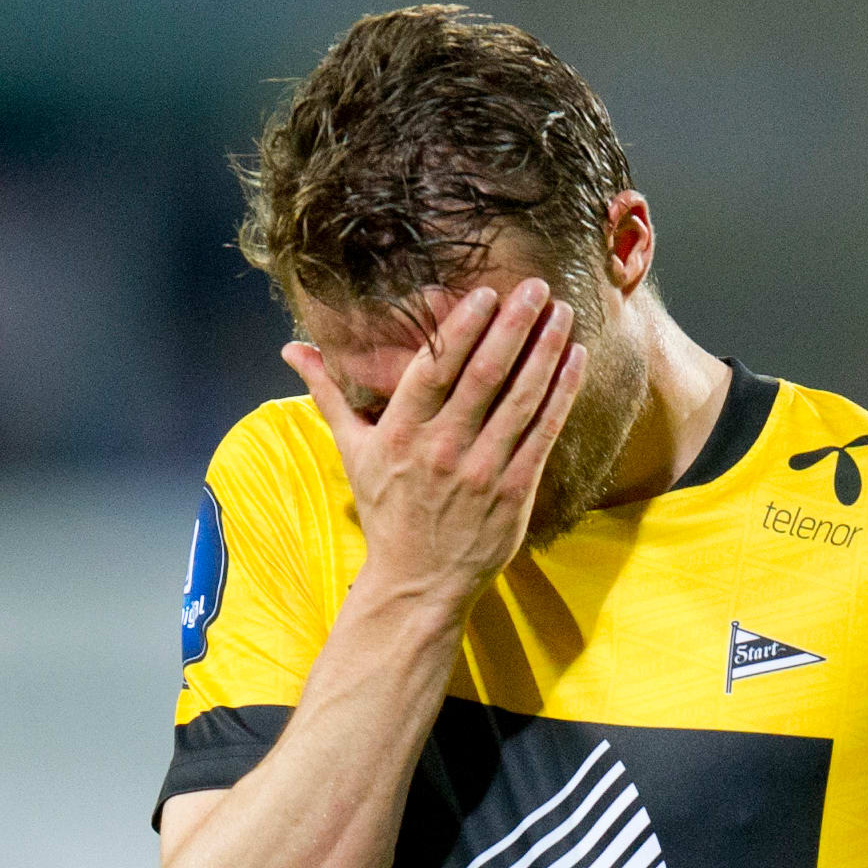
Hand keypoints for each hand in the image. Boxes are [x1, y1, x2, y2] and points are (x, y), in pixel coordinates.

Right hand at [283, 280, 586, 611]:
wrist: (419, 582)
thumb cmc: (387, 510)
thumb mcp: (353, 452)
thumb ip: (328, 394)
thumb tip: (292, 349)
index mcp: (401, 433)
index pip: (434, 369)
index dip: (462, 328)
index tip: (485, 293)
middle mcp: (442, 448)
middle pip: (484, 375)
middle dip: (514, 326)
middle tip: (536, 285)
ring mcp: (482, 471)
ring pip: (521, 399)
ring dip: (546, 351)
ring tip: (562, 312)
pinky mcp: (515, 492)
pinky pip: (544, 433)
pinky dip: (562, 394)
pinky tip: (576, 360)